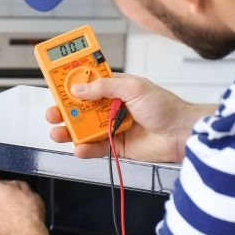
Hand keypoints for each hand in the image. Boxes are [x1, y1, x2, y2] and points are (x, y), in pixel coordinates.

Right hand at [46, 73, 215, 162]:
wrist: (181, 134)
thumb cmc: (164, 107)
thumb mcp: (133, 88)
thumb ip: (104, 87)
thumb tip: (78, 89)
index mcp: (115, 88)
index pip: (88, 84)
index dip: (71, 84)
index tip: (56, 86)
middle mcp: (111, 107)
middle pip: (81, 109)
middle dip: (64, 111)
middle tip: (53, 113)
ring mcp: (112, 127)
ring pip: (84, 129)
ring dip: (69, 131)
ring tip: (58, 133)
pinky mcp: (116, 146)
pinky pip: (96, 148)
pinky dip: (85, 150)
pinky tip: (79, 149)